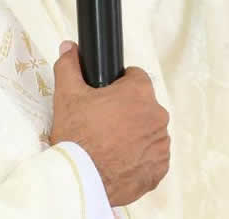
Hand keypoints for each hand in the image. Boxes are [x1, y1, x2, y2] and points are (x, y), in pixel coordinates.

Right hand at [49, 41, 170, 205]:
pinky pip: (152, 157)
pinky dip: (140, 159)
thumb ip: (69, 67)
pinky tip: (120, 162)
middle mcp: (157, 115)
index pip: (135, 78)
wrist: (82, 181)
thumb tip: (69, 47)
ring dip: (135, 135)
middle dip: (126, 112)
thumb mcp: (67, 96)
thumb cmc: (77, 136)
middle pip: (143, 106)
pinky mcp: (160, 168)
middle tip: (102, 125)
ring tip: (109, 146)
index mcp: (140, 92)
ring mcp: (161, 143)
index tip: (105, 99)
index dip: (118, 86)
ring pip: (148, 131)